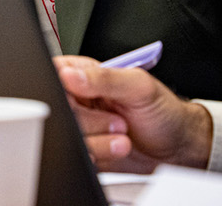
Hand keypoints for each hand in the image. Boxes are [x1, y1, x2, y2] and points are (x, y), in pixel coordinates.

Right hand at [54, 55, 212, 171]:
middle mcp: (76, 99)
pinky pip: (73, 152)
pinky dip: (95, 155)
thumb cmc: (162, 111)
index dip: (62, 91)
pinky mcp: (81, 146)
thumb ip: (104, 78)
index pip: (53, 76)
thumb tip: (69, 75)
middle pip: (57, 110)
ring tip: (121, 136)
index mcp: (82, 75)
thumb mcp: (138, 86)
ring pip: (64, 134)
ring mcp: (78, 124)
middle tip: (116, 121)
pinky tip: (114, 149)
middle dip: (89, 122)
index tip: (82, 101)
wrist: (177, 147)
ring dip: (97, 141)